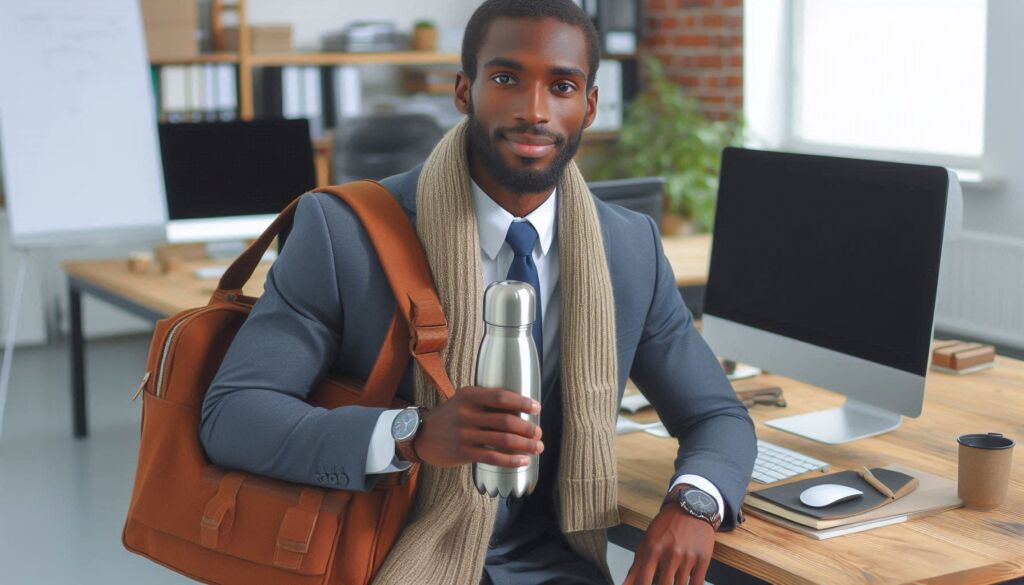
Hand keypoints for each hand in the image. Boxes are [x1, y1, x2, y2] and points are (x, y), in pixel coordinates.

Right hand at [412, 386, 542, 467]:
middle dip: (528, 428)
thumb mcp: (463, 400)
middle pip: (506, 420)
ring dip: (525, 445)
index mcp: (469, 395)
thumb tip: (521, 410)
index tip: (537, 408)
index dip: (522, 402)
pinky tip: (523, 461)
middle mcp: (466, 413)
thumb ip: (486, 402)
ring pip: (503, 440)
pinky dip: (511, 460)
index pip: (501, 396)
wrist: (421, 435)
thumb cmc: (450, 417)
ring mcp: (464, 434)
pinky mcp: (462, 453)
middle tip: (539, 433)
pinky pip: (493, 457)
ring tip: (537, 447)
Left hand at [623, 495, 714, 584]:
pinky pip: (697, 583)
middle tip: (661, 581)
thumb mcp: (646, 543)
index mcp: (653, 549)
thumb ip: (635, 568)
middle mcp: (670, 553)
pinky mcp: (703, 559)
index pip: (644, 581)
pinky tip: (685, 583)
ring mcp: (688, 557)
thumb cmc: (666, 527)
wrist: (691, 508)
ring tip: (671, 580)